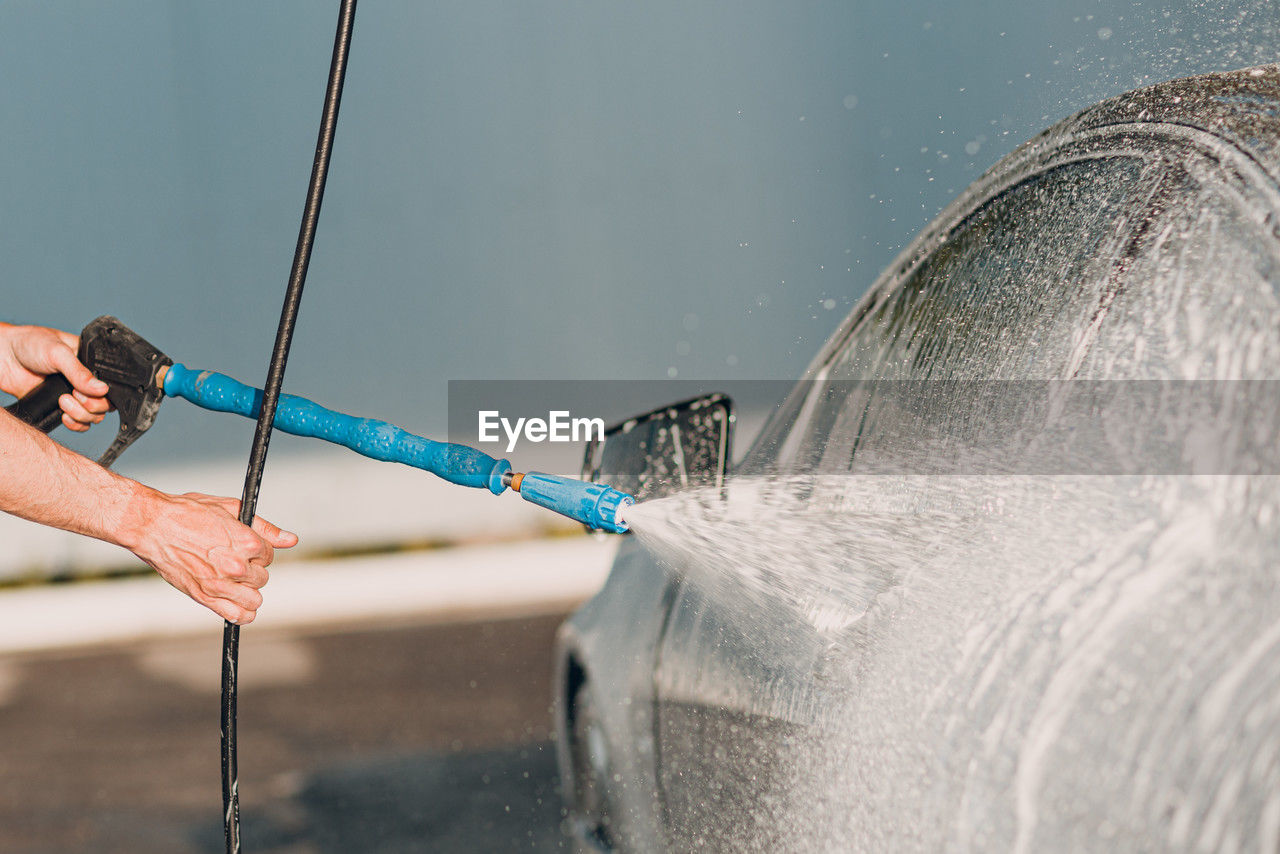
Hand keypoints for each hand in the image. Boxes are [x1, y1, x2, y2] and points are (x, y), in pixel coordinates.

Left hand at [0, 322, 110, 431]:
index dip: (105, 393)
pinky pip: (79, 424)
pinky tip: (64, 415)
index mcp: (90, 363)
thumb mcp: (58, 353)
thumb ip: (80, 372)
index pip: (111, 384)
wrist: (2, 357)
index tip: (87, 391)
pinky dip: (75, 424)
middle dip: (91, 405)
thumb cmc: (29, 344)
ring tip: (62, 401)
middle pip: (105, 405)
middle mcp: (85, 380)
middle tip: (73, 395)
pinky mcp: (60, 407)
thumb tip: (102, 389)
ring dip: (81, 415)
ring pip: (93, 416)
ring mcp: (73, 395)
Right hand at [126, 492, 298, 624]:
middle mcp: (236, 566)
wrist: (152, 525)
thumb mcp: (231, 509)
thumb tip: (292, 540)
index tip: (241, 546)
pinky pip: (237, 616)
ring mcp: (220, 584)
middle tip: (232, 559)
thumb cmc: (188, 513)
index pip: (269, 555)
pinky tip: (236, 602)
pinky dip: (242, 613)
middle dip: (251, 569)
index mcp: (246, 542)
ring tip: (232, 580)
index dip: (257, 550)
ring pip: (254, 599)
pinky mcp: (204, 597)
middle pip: (262, 577)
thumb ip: (265, 527)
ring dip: (247, 591)